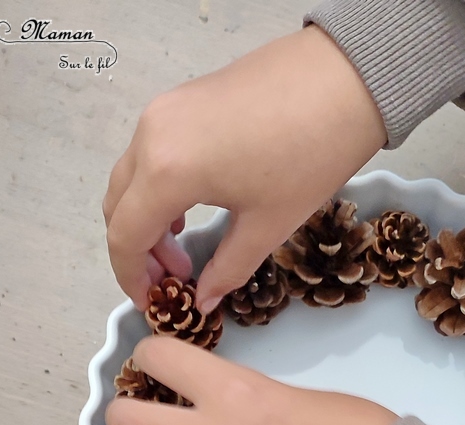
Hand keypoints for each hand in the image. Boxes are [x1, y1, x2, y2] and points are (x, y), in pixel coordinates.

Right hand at [103, 26, 385, 312]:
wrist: (345, 81)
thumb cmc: (311, 154)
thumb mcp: (267, 225)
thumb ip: (227, 269)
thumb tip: (204, 300)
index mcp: (167, 170)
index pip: (124, 236)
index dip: (132, 277)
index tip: (152, 302)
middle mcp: (151, 135)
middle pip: (119, 206)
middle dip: (140, 250)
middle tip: (176, 277)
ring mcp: (164, 110)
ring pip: (132, 177)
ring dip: (148, 217)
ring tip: (186, 244)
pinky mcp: (182, 99)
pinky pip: (151, 152)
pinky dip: (158, 187)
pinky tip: (190, 206)